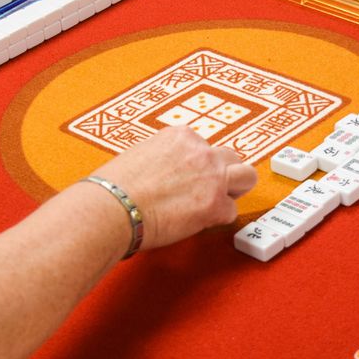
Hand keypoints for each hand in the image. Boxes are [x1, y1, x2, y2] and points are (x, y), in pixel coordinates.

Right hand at [91, 126, 256, 249]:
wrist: (111, 207)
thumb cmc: (114, 187)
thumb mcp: (139, 155)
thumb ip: (163, 160)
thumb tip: (166, 175)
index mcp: (180, 136)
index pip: (204, 147)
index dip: (199, 165)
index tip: (190, 177)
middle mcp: (200, 151)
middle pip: (231, 157)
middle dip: (223, 174)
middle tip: (207, 190)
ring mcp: (211, 176)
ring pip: (246, 178)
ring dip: (233, 191)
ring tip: (214, 204)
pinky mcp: (214, 204)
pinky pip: (231, 211)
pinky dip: (216, 219)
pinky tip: (197, 223)